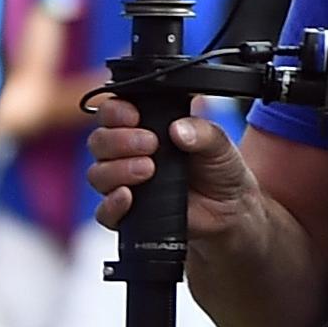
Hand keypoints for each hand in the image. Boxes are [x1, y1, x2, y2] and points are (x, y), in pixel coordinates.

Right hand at [85, 104, 260, 243]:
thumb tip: (178, 130)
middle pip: (98, 142)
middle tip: (150, 144)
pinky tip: (128, 197)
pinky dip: (112, 204)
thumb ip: (202, 132)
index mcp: (144, 128)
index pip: (111, 113)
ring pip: (97, 174)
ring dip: (118, 170)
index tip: (134, 116)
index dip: (115, 112)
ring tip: (149, 170)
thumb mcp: (219, 145)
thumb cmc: (219, 172)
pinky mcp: (126, 214)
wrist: (230, 211)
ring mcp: (123, 184)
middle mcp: (127, 155)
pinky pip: (103, 212)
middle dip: (119, 141)